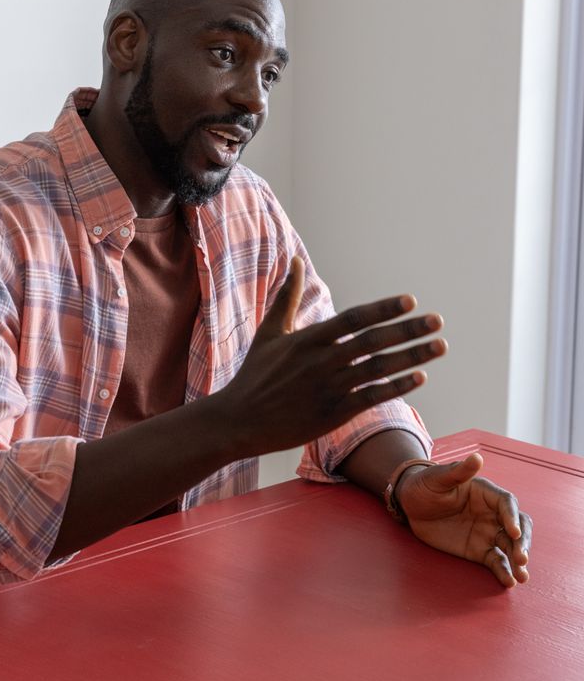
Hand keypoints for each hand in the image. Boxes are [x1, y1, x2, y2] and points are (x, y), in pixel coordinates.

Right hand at [220, 256, 446, 457]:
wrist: (240, 420)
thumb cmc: (255, 373)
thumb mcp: (270, 331)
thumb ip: (288, 296)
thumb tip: (294, 260)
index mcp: (308, 339)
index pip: (353, 318)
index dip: (383, 309)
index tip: (410, 301)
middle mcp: (321, 361)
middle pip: (373, 342)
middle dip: (408, 330)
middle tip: (437, 320)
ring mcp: (328, 388)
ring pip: (379, 369)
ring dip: (412, 357)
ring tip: (439, 346)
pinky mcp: (332, 414)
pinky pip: (372, 397)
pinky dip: (397, 387)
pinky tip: (419, 377)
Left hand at [397, 454, 532, 586]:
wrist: (410, 506)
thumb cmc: (425, 485)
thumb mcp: (438, 477)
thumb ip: (458, 471)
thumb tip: (477, 457)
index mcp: (486, 493)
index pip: (507, 504)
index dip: (512, 517)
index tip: (513, 532)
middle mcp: (492, 513)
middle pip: (517, 527)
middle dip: (522, 542)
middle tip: (521, 558)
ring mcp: (487, 532)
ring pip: (510, 546)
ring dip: (518, 560)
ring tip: (522, 576)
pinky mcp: (479, 550)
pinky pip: (496, 561)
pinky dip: (504, 571)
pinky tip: (509, 581)